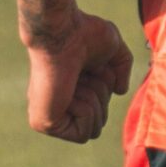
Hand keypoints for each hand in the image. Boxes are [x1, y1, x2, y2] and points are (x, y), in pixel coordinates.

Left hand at [23, 8, 133, 143]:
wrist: (63, 32)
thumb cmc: (84, 33)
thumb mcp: (114, 50)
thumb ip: (121, 69)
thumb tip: (119, 91)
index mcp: (69, 90)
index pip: (100, 110)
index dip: (105, 88)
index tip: (92, 66)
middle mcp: (57, 104)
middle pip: (100, 122)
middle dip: (102, 96)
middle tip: (86, 73)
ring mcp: (49, 116)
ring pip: (94, 130)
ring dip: (94, 101)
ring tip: (77, 80)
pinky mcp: (44, 124)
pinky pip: (83, 135)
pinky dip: (86, 110)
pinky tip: (70, 91)